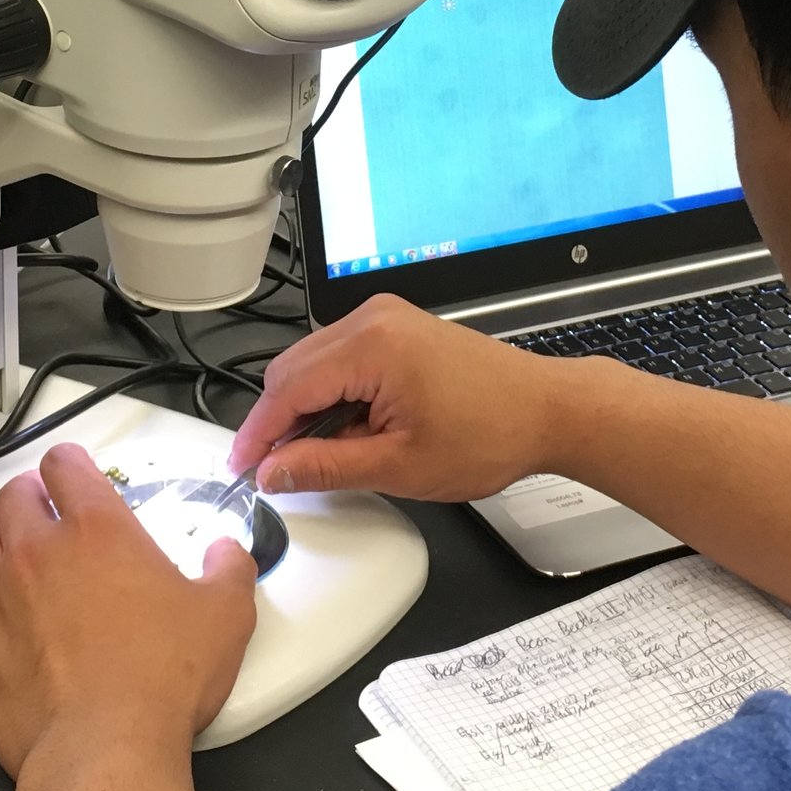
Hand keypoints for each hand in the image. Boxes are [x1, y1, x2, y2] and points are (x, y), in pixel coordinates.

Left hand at [0, 444, 256, 777]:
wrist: (104, 748)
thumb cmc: (162, 680)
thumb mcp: (225, 616)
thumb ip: (230, 570)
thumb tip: (229, 552)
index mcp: (98, 531)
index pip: (65, 465)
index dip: (71, 465)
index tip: (77, 478)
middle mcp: (37, 551)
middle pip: (12, 493)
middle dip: (30, 496)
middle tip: (46, 516)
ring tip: (1, 542)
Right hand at [229, 294, 614, 501]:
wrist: (547, 411)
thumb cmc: (492, 432)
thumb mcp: (398, 465)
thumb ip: (325, 467)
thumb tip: (275, 471)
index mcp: (371, 345)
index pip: (287, 388)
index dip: (259, 434)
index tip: (243, 467)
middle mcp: (373, 319)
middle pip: (293, 370)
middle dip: (279, 422)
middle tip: (276, 470)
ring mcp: (387, 319)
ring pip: (315, 364)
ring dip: (308, 409)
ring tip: (324, 456)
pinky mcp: (398, 329)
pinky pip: (342, 359)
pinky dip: (334, 395)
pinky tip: (348, 431)